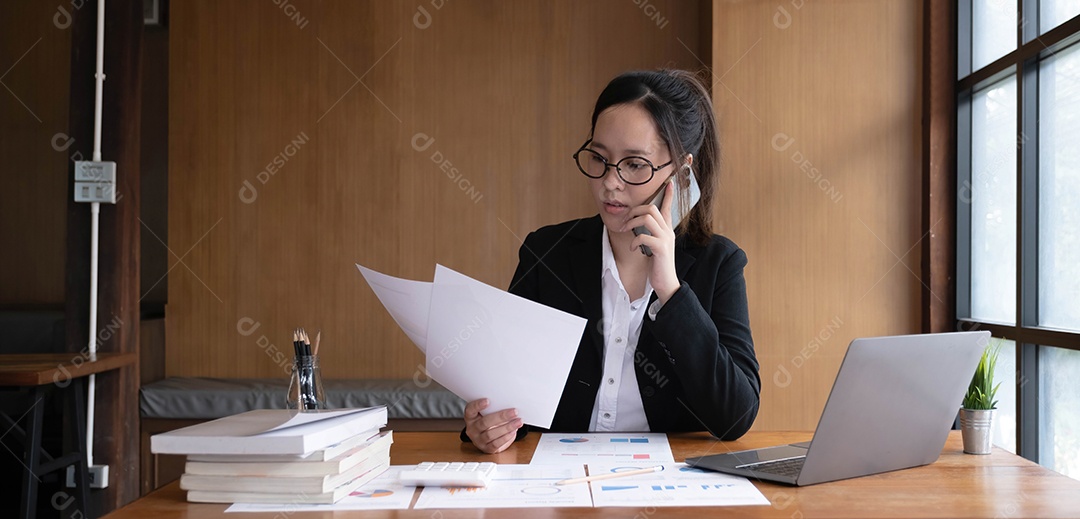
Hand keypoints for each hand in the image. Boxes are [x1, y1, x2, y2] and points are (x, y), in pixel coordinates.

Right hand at [464, 398, 522, 453]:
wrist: (489, 439)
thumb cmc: (490, 421)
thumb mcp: (488, 413)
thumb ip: (495, 408)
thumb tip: (510, 404)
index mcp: (470, 417)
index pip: (470, 410)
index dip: (477, 405)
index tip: (488, 400)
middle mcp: (472, 429)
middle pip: (484, 422)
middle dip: (501, 416)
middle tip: (514, 411)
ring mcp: (478, 440)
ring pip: (490, 434)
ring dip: (507, 427)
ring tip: (518, 422)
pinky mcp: (486, 449)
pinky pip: (495, 444)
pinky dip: (505, 437)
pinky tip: (513, 431)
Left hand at [620, 181, 679, 304]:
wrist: (666, 283)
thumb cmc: (658, 265)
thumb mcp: (654, 246)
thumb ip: (650, 234)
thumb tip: (637, 224)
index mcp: (666, 230)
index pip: (668, 207)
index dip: (667, 195)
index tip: (668, 183)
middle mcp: (667, 232)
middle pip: (652, 208)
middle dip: (635, 210)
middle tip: (625, 220)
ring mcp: (665, 239)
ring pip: (648, 218)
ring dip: (632, 222)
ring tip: (625, 230)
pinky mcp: (661, 249)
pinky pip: (644, 236)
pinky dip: (635, 240)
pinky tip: (633, 248)